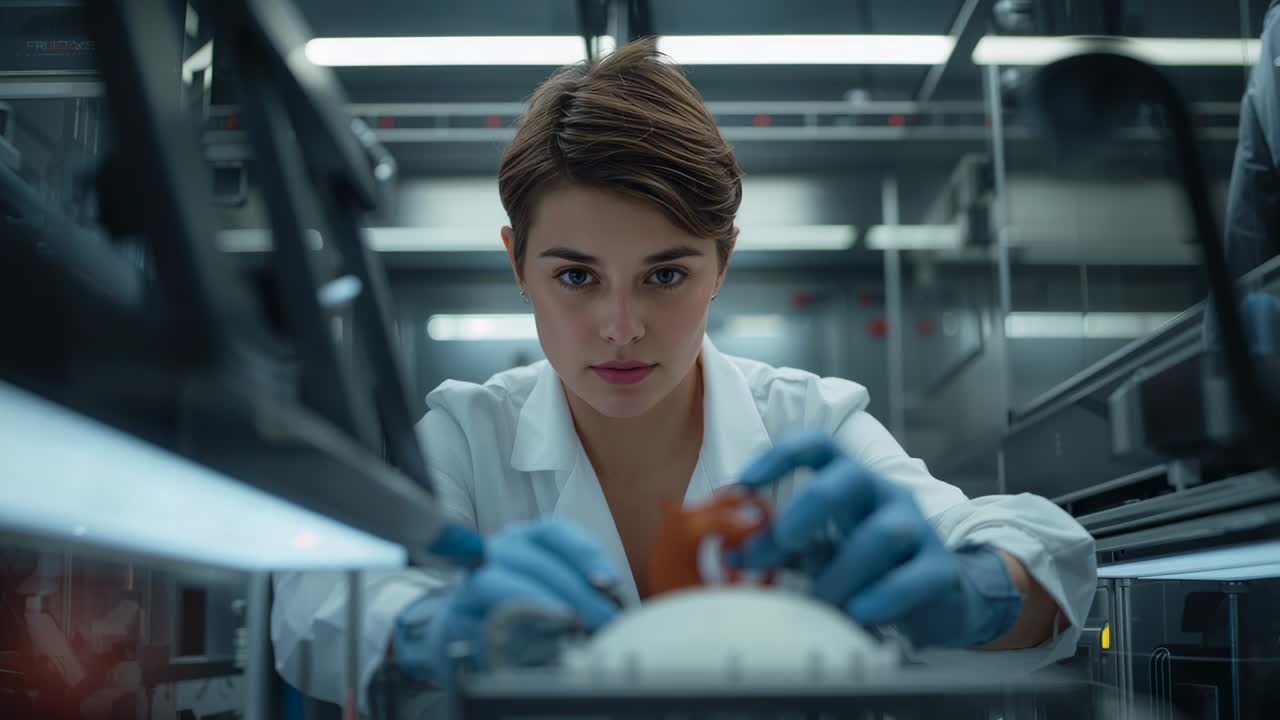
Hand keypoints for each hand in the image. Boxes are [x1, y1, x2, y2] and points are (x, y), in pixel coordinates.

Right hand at [393, 520, 620, 685]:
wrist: (467, 638)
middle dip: (573, 590)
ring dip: (538, 602)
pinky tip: (533, 641)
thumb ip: (582, 591)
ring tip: (568, 622)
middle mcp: (497, 552)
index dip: (583, 553)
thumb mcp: (558, 596)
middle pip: (533, 560)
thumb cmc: (523, 614)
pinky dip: (506, 629)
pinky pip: (478, 617)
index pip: (555, 532)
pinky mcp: (455, 617)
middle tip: (602, 620)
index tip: (608, 583)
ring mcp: (471, 582)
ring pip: (499, 581)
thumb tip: (610, 604)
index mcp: (526, 540)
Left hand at [735, 430, 1022, 648]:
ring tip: (820, 600)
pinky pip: (913, 577)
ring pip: (883, 533)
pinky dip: (882, 597)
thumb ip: (781, 547)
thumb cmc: (866, 569)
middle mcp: (883, 494)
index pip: (818, 446)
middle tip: (781, 544)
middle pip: (849, 477)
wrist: (937, 600)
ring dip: (842, 571)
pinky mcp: (939, 568)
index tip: (743, 484)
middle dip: (808, 508)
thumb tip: (733, 551)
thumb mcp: (819, 551)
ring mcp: (916, 528)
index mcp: (849, 482)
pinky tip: (857, 613)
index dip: (780, 457)